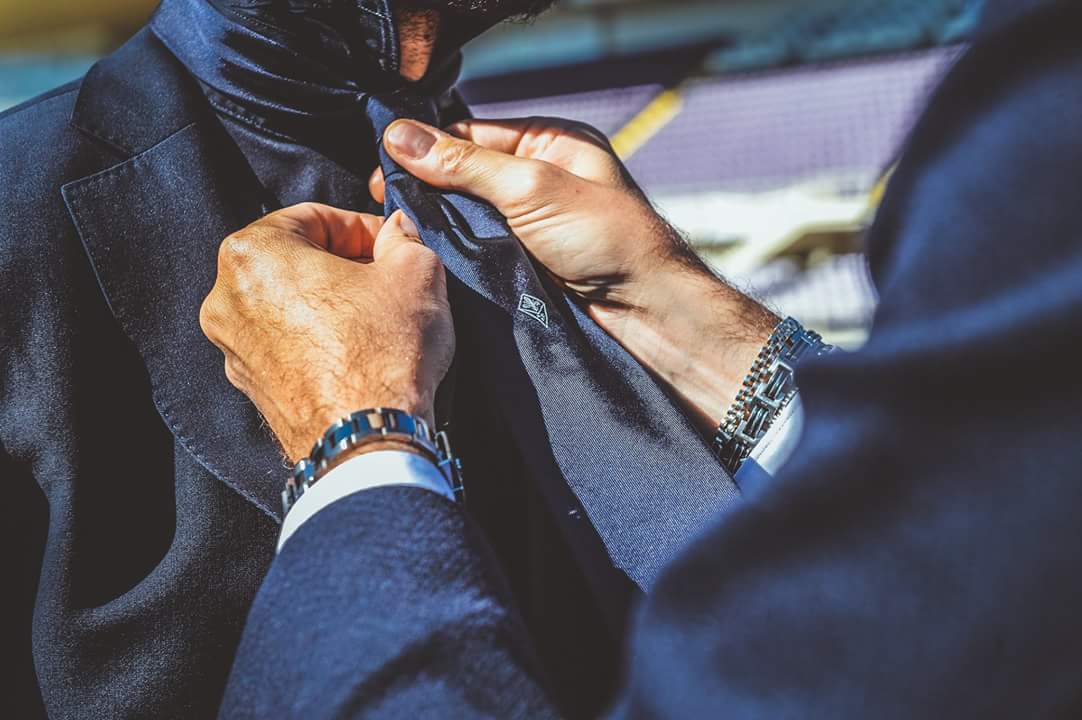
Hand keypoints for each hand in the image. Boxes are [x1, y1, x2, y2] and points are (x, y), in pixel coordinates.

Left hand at [200, 204, 454, 461]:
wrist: (366, 441)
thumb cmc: (383, 352)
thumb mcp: (416, 272)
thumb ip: (403, 238)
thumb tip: (396, 232)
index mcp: (253, 253)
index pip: (315, 217)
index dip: (364, 227)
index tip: (394, 246)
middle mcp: (226, 298)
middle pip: (296, 261)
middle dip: (345, 266)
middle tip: (390, 281)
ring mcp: (232, 348)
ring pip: (290, 304)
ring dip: (331, 304)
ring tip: (378, 320)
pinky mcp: (251, 387)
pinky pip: (287, 345)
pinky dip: (319, 341)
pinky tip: (359, 353)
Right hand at [372, 118, 775, 427]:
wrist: (644, 312)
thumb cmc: (607, 239)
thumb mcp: (531, 188)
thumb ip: (464, 163)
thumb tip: (400, 133)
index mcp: (552, 142)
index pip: (472, 133)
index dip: (426, 148)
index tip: (382, 169)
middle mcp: (542, 177)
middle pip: (466, 175)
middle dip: (429, 189)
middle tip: (385, 207)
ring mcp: (534, 222)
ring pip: (470, 215)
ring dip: (441, 224)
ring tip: (402, 233)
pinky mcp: (529, 260)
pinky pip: (482, 248)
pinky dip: (458, 250)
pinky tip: (432, 256)